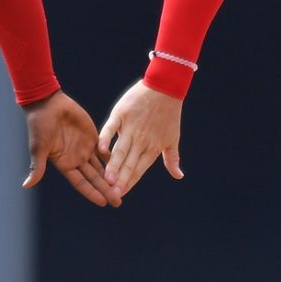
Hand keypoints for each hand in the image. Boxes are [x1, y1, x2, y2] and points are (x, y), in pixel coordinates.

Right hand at [23, 91, 119, 206]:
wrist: (47, 104)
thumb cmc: (40, 126)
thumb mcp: (39, 148)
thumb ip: (38, 167)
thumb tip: (26, 185)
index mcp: (64, 164)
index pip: (81, 183)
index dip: (92, 193)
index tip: (104, 202)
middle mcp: (76, 160)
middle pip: (94, 178)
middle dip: (106, 189)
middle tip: (118, 201)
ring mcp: (85, 149)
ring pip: (101, 167)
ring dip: (112, 177)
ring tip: (124, 187)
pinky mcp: (92, 137)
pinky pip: (105, 151)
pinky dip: (113, 159)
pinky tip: (125, 165)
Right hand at [98, 81, 184, 196]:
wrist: (165, 86)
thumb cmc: (169, 113)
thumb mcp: (173, 138)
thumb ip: (172, 159)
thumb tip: (179, 176)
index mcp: (152, 147)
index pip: (139, 169)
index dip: (130, 182)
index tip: (120, 195)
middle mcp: (141, 140)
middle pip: (129, 163)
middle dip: (120, 180)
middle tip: (112, 193)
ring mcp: (130, 127)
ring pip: (120, 150)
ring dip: (114, 165)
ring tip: (107, 179)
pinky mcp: (121, 114)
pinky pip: (111, 128)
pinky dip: (106, 138)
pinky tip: (101, 150)